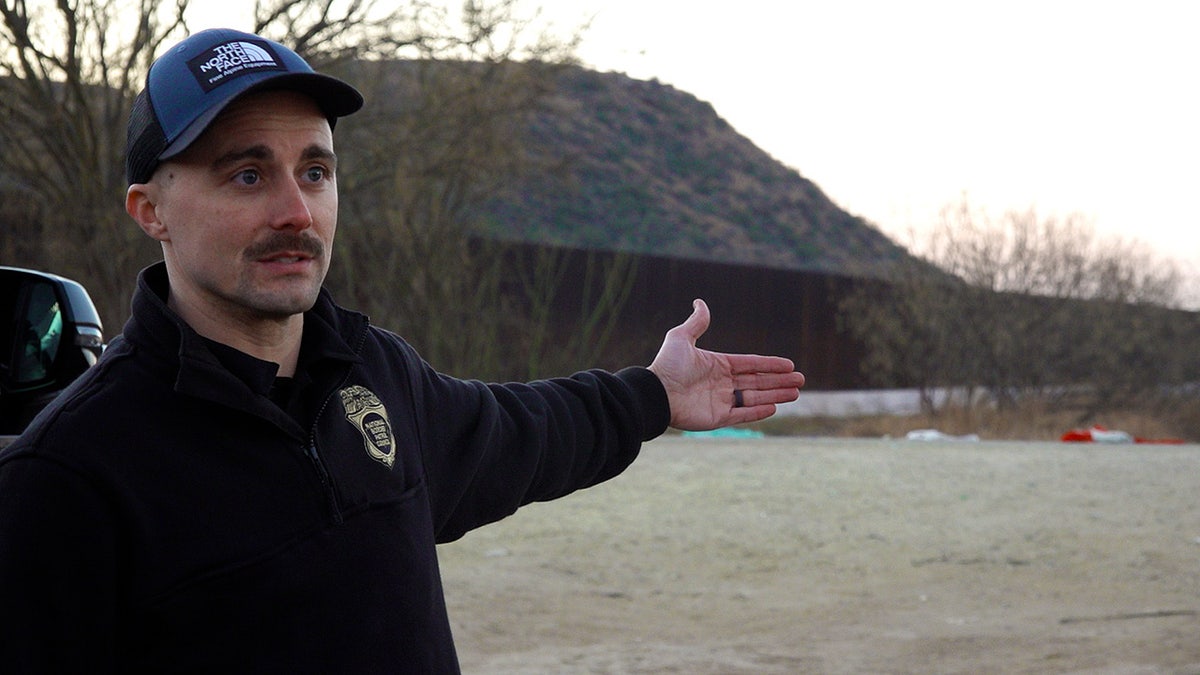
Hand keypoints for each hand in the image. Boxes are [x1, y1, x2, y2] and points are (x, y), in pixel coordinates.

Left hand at [647, 299, 804, 429]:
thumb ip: (696, 323)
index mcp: (717, 365)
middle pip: (757, 382)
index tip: (789, 365)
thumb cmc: (668, 365)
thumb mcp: (681, 338)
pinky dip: (758, 411)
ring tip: (795, 393)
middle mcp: (722, 384)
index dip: (770, 364)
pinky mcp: (717, 418)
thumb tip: (700, 302)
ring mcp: (720, 401)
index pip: (750, 364)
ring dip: (776, 395)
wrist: (656, 392)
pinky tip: (775, 406)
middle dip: (779, 381)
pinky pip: (743, 414)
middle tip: (800, 381)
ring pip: (754, 398)